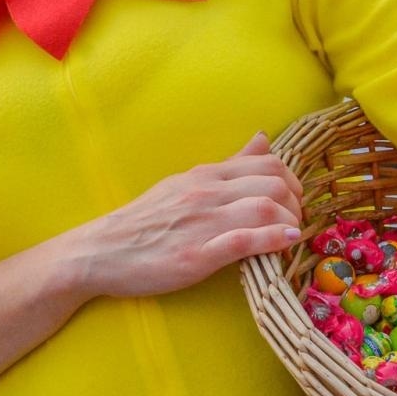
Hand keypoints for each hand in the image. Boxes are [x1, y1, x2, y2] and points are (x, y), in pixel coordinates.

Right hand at [78, 133, 303, 298]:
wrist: (100, 251)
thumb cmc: (143, 221)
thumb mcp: (186, 182)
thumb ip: (229, 165)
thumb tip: (263, 139)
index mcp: (205, 175)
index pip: (267, 163)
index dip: (292, 180)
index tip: (294, 198)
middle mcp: (207, 193)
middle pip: (273, 184)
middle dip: (296, 202)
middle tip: (296, 219)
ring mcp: (203, 224)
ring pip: (265, 208)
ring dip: (290, 221)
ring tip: (293, 234)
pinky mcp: (197, 255)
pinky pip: (245, 241)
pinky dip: (273, 239)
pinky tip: (287, 242)